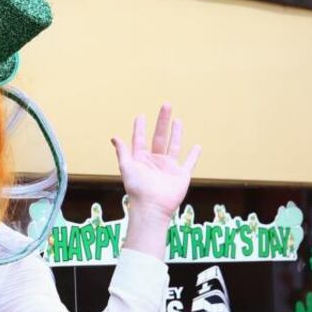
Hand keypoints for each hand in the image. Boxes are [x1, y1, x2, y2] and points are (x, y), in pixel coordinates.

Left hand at [111, 104, 201, 256]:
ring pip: (174, 145)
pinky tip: (197, 146)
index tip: (140, 116)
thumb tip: (114, 136)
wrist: (152, 207)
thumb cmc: (137, 189)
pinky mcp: (181, 175)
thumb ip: (123, 151)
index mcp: (141, 159)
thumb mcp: (127, 167)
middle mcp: (155, 161)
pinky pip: (189, 163)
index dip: (139, 127)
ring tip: (178, 119)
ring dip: (177, 133)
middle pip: (160, 137)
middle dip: (162, 121)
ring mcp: (169, 168)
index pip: (140, 139)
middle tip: (166, 105)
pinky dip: (194, 155)